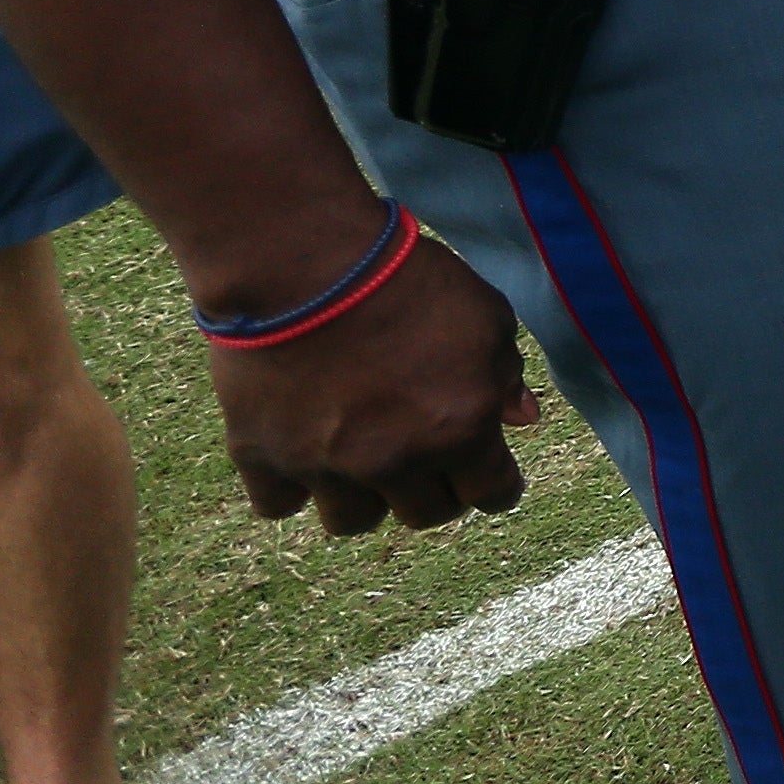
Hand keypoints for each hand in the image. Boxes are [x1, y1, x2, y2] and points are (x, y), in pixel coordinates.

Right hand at [207, 234, 544, 535]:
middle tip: (429, 458)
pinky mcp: (262, 458)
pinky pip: (281, 505)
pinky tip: (304, 452)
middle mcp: (395, 461)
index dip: (498, 485)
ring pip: (355, 521)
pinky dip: (295, 486)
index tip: (491, 475)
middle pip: (427, 514)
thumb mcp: (486, 313)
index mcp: (461, 428)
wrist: (304, 263)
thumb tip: (521, 419)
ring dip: (368, 496)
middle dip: (437, 489)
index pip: (494, 495)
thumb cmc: (406, 279)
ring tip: (365, 459)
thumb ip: (505, 375)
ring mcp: (325, 466)